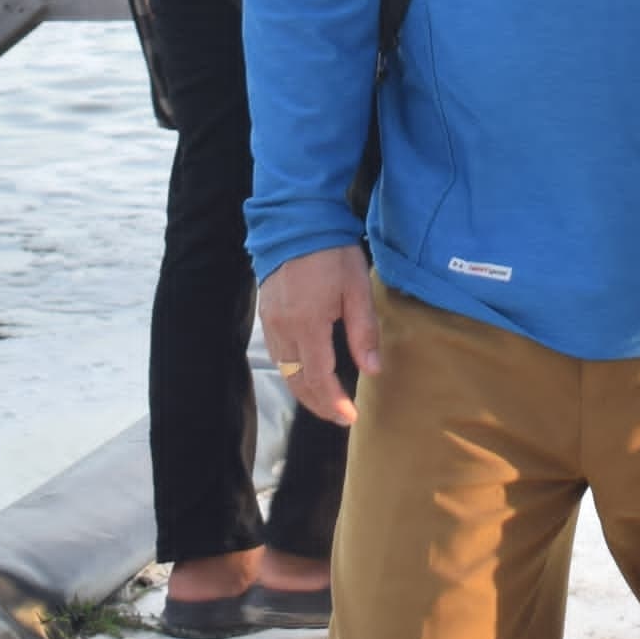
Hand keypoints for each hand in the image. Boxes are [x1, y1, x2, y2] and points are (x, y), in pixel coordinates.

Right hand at [257, 245, 380, 427]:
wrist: (298, 220)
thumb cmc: (332, 252)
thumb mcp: (357, 289)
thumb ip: (363, 332)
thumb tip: (372, 370)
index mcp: (307, 323)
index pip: (319, 377)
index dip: (334, 402)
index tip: (350, 418)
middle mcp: (283, 328)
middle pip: (297, 380)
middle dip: (317, 404)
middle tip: (338, 417)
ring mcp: (271, 321)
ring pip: (284, 369)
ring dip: (303, 390)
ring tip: (325, 402)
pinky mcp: (266, 312)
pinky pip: (277, 353)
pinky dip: (292, 371)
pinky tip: (306, 373)